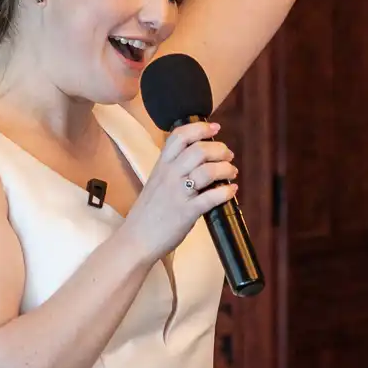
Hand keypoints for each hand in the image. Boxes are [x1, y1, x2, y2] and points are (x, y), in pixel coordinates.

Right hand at [121, 121, 237, 262]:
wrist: (136, 240)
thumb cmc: (148, 214)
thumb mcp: (156, 183)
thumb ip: (173, 170)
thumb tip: (199, 162)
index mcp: (161, 166)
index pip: (179, 136)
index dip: (200, 128)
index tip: (215, 128)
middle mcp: (169, 175)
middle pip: (199, 150)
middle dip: (219, 149)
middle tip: (228, 155)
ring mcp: (178, 193)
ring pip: (207, 170)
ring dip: (225, 169)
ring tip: (231, 172)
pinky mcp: (187, 212)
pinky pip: (211, 197)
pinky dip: (226, 192)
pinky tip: (231, 191)